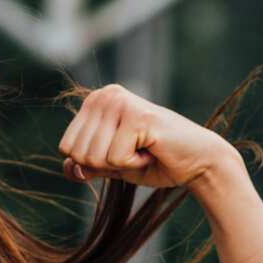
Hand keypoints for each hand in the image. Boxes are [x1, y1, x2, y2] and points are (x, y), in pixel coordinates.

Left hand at [58, 83, 236, 189]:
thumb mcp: (109, 166)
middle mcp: (105, 95)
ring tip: (143, 149)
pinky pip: (115, 159)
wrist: (197, 162)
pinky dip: (134, 164)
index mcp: (95, 102)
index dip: (92, 163)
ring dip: (121, 164)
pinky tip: (151, 150)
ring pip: (93, 157)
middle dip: (105, 165)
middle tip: (134, 152)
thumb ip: (84, 166)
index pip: (66, 147)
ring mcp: (120, 103)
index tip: (121, 151)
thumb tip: (68, 167)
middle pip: (77, 153)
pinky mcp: (137, 117)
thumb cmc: (153, 161)